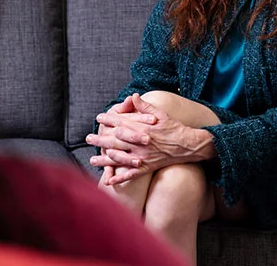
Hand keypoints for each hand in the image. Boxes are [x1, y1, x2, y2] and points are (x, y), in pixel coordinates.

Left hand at [87, 93, 213, 184]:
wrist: (187, 145)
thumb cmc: (173, 127)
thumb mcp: (160, 113)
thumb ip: (145, 106)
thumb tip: (133, 95)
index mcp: (143, 129)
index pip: (122, 123)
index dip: (109, 120)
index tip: (99, 117)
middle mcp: (141, 143)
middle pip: (116, 141)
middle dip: (101, 140)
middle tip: (88, 138)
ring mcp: (143, 157)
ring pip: (120, 158)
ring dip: (105, 160)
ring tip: (92, 159)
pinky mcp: (146, 167)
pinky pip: (131, 174)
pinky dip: (120, 179)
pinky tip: (109, 181)